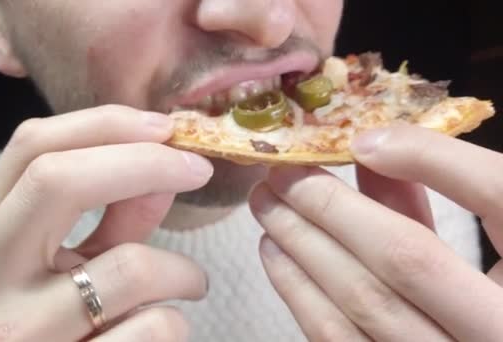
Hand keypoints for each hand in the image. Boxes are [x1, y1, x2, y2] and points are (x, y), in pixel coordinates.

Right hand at [0, 106, 212, 340]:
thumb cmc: (61, 332)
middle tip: (197, 168)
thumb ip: (114, 217)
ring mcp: (9, 337)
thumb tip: (164, 164)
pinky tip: (166, 330)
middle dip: (143, 162)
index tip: (166, 129)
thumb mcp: (72, 268)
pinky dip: (175, 322)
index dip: (106, 125)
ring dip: (181, 270)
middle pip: (54, 179)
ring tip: (190, 284)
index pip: (30, 149)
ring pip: (126, 267)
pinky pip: (150, 329)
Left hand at [249, 125, 502, 341]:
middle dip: (328, 210)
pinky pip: (337, 340)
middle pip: (397, 267)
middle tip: (279, 171)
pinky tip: (276, 254)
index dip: (430, 164)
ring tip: (266, 204)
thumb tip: (368, 147)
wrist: (488, 329)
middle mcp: (485, 337)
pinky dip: (300, 294)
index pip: (491, 207)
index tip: (360, 139)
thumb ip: (454, 183)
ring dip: (301, 247)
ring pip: (358, 310)